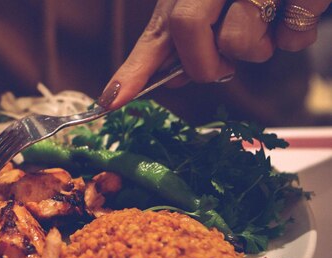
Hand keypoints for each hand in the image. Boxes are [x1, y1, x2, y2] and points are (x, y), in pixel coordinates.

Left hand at [98, 0, 330, 108]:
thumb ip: (186, 43)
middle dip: (204, 63)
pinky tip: (295, 12)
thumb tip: (168, 79)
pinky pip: (292, 37)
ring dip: (255, 46)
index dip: (133, 71)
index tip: (111, 101)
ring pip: (239, 39)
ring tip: (268, 18)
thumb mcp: (207, 8)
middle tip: (223, 66)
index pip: (154, 37)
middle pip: (187, 28)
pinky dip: (293, 34)